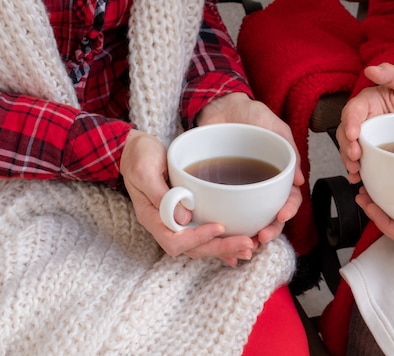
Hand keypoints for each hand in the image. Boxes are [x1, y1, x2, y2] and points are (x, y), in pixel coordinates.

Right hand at [120, 129, 255, 265]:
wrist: (134, 150)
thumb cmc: (139, 156)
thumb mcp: (146, 170)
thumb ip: (161, 195)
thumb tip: (184, 218)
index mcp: (151, 217)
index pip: (174, 240)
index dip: (197, 238)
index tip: (218, 227)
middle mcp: (163, 225)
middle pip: (192, 248)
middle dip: (220, 248)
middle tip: (246, 245)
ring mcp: (174, 222)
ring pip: (200, 245)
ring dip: (224, 249)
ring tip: (248, 248)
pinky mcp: (185, 216)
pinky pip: (203, 235)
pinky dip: (221, 242)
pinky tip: (238, 245)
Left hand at [196, 92, 304, 242]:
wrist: (219, 105)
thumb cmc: (250, 114)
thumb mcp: (273, 126)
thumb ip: (287, 148)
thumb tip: (301, 181)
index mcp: (278, 175)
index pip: (289, 198)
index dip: (288, 210)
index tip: (281, 216)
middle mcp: (261, 186)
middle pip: (270, 215)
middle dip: (270, 230)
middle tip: (261, 237)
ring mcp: (239, 189)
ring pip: (248, 218)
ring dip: (247, 234)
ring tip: (243, 244)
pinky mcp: (217, 189)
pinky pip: (222, 210)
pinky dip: (223, 226)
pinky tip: (220, 235)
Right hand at [336, 62, 393, 183]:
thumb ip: (391, 73)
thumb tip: (372, 69)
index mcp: (367, 102)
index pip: (353, 111)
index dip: (350, 123)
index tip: (353, 134)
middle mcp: (362, 120)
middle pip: (346, 133)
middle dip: (347, 147)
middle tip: (354, 157)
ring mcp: (366, 137)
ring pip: (349, 149)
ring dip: (349, 161)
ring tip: (355, 171)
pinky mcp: (371, 151)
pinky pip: (360, 162)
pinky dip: (358, 172)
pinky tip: (359, 180)